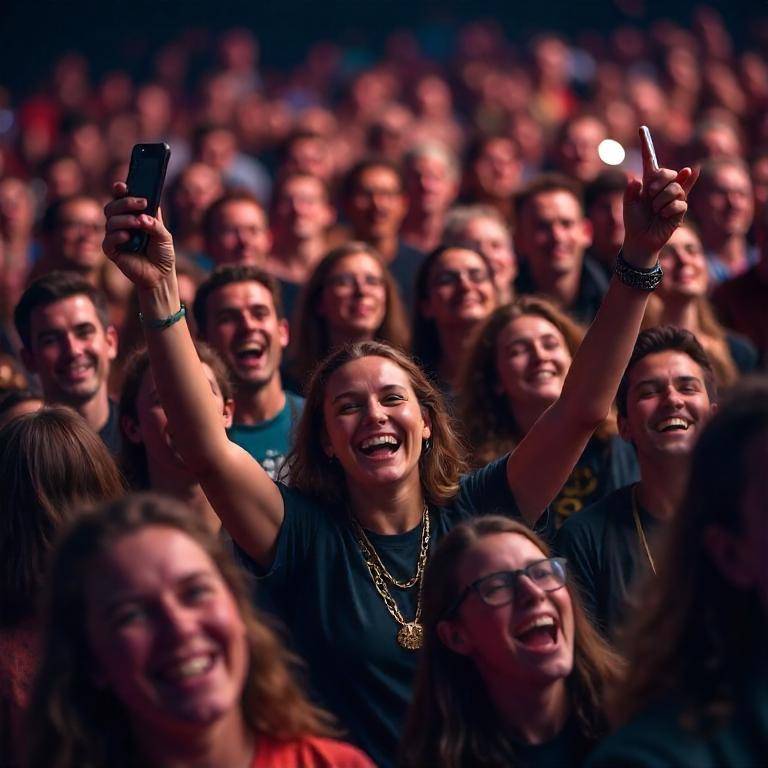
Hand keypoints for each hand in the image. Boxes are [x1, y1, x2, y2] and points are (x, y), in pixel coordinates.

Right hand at [102, 182, 176, 289]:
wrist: (161, 275)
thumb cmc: (162, 253)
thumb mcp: (165, 236)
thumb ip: (155, 224)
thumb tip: (143, 217)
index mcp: (133, 216)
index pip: (121, 199)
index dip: (119, 191)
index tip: (123, 186)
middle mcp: (122, 224)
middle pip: (112, 207)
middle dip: (125, 202)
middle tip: (142, 203)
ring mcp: (115, 237)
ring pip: (110, 221)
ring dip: (125, 219)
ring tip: (139, 223)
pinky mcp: (112, 252)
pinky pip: (108, 241)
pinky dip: (116, 236)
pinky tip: (127, 237)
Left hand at [622, 128, 698, 267]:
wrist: (640, 241)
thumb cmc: (633, 223)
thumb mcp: (628, 206)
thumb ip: (630, 191)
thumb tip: (635, 178)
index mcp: (648, 182)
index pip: (650, 161)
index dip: (646, 145)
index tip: (641, 129)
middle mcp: (663, 186)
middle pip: (668, 172)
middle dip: (659, 182)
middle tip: (649, 194)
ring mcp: (673, 197)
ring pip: (675, 188)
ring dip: (661, 201)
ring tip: (655, 211)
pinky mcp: (680, 209)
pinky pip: (679, 203)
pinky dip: (668, 211)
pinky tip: (662, 217)